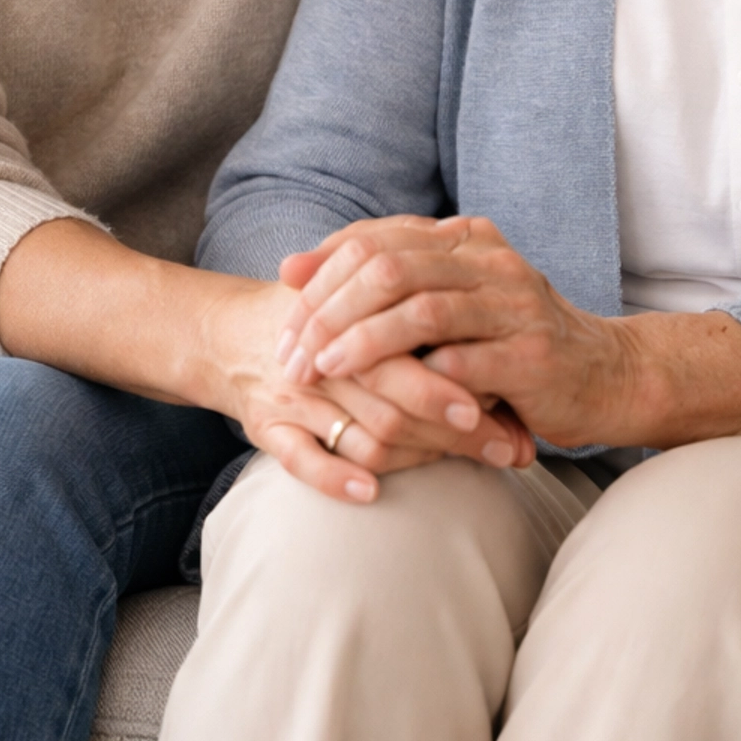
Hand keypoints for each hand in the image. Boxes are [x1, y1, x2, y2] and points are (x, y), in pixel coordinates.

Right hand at [0, 218, 530, 507]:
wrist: (223, 333)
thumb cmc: (313, 316)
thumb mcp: (355, 286)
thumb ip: (410, 274)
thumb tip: (472, 249)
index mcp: (353, 320)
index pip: (417, 349)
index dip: (467, 378)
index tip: (516, 403)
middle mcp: (328, 359)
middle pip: (401, 398)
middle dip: (462, 430)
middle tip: (514, 449)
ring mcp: (296, 397)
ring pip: (361, 431)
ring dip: (418, 458)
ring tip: (468, 471)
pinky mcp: (266, 428)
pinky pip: (297, 459)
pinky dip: (333, 476)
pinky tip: (370, 491)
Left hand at [277, 216, 632, 447]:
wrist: (606, 375)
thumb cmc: (511, 341)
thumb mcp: (452, 298)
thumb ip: (386, 281)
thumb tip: (294, 265)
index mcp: (465, 239)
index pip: (377, 238)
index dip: (324, 267)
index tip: (284, 301)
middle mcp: (490, 261)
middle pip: (389, 268)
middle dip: (329, 310)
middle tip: (293, 350)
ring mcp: (514, 305)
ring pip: (419, 309)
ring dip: (360, 341)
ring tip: (321, 369)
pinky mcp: (531, 356)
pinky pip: (460, 363)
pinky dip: (415, 379)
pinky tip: (381, 398)